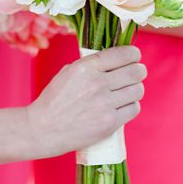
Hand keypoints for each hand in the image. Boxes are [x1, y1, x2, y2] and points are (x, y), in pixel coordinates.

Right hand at [27, 45, 145, 157]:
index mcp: (86, 67)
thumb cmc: (55, 99)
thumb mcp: (69, 72)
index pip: (123, 54)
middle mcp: (97, 83)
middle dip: (139, 71)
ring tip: (128, 91)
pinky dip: (131, 106)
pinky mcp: (109, 123)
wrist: (43, 129)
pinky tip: (123, 105)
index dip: (134, 54)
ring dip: (135, 89)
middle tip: (136, 73)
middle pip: (135, 72)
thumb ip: (92, 64)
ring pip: (138, 90)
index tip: (135, 56)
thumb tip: (115, 58)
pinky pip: (134, 108)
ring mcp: (105, 104)